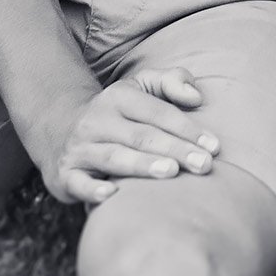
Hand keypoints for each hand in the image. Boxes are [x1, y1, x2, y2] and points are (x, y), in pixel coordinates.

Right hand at [33, 68, 221, 205]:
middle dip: (175, 150)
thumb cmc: (119, 110)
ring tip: (171, 172)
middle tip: (204, 165)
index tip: (215, 147)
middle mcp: (97, 121)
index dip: (188, 129)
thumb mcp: (142, 85)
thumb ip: (172, 81)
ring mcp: (79, 148)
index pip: (159, 113)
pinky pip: (78, 182)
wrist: (60, 128)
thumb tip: (196, 97)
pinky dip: (92, 190)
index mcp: (120, 97)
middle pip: (141, 136)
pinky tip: (111, 194)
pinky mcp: (65, 175)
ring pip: (114, 157)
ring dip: (142, 165)